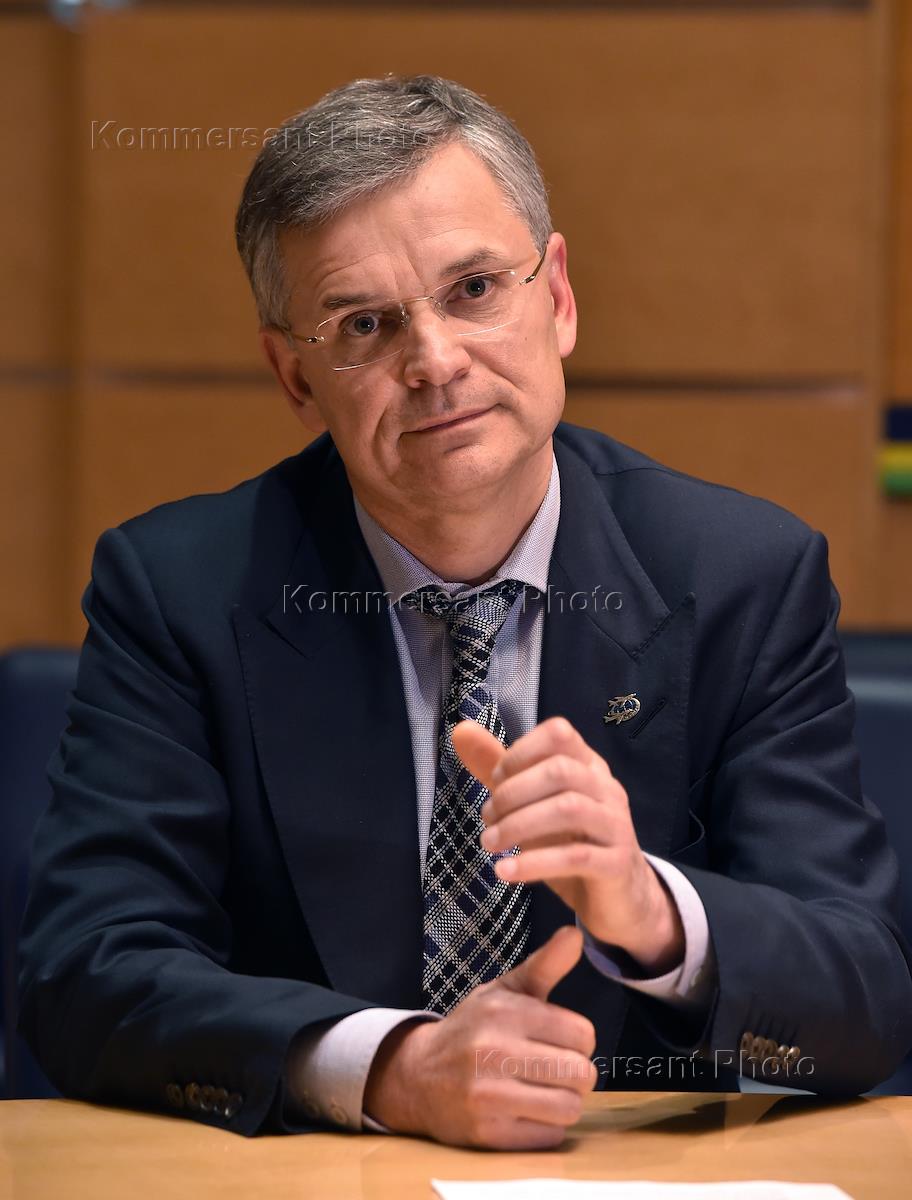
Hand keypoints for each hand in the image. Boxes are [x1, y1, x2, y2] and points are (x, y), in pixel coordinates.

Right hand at [362, 926, 596, 1149]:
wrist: (417, 1075)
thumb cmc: (472, 1029)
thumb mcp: (504, 991)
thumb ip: (545, 965)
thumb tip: (576, 933)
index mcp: (503, 1011)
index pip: (582, 1034)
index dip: (579, 1040)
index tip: (561, 1041)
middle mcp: (493, 1050)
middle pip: (581, 1074)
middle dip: (576, 1073)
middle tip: (556, 1069)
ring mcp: (487, 1095)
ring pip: (568, 1108)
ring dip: (564, 1102)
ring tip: (544, 1090)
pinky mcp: (486, 1134)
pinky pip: (548, 1137)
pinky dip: (544, 1127)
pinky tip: (525, 1111)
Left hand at [454, 716, 683, 973]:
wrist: (620, 898)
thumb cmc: (571, 841)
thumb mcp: (531, 803)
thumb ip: (499, 768)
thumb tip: (460, 729)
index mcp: (588, 766)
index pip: (559, 734)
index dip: (520, 752)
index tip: (495, 780)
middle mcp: (607, 789)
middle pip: (560, 770)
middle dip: (513, 792)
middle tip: (487, 818)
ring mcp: (616, 825)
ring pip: (568, 809)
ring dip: (518, 825)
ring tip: (490, 844)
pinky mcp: (617, 864)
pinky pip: (575, 857)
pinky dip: (534, 863)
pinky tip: (505, 872)